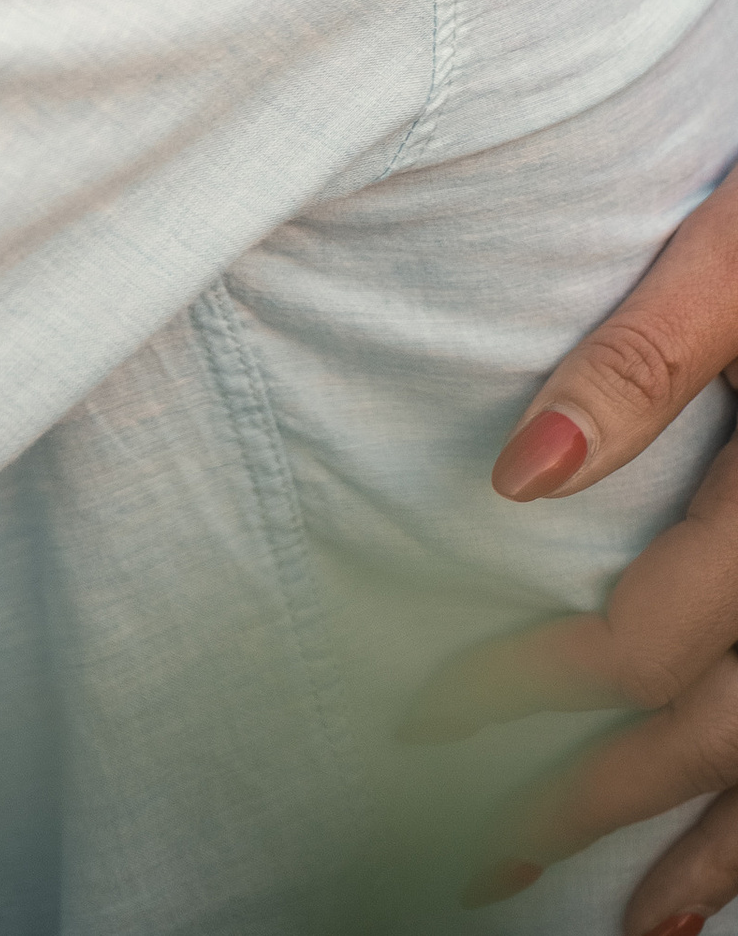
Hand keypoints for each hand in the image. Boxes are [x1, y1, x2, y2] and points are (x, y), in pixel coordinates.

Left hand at [405, 163, 737, 925]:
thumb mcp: (736, 260)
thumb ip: (638, 362)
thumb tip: (518, 476)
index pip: (634, 644)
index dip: (522, 690)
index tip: (422, 722)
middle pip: (708, 736)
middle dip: (589, 806)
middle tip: (481, 864)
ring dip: (715, 861)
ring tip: (636, 928)